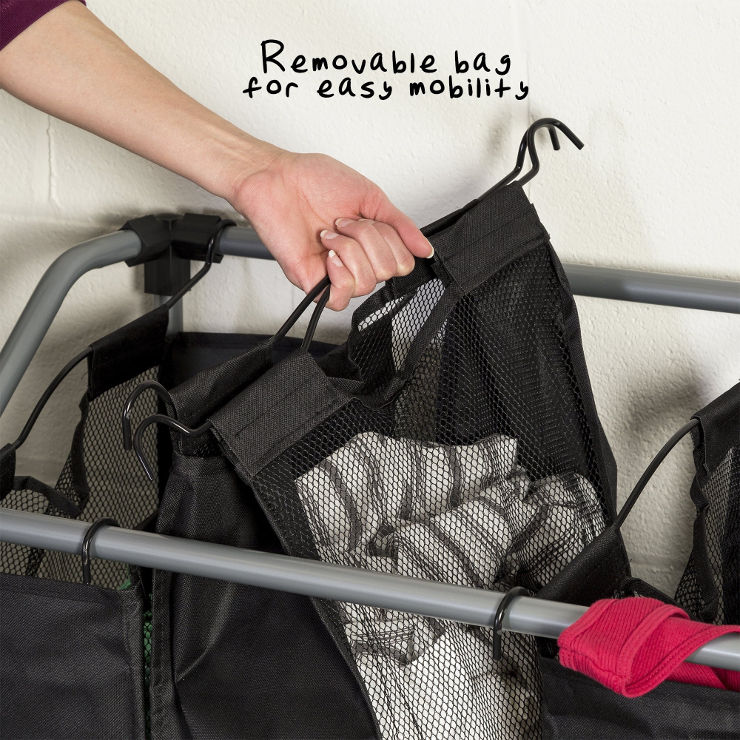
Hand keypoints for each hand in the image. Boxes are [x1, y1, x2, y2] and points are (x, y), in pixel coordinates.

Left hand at [229, 149, 433, 309]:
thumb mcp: (371, 197)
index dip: (391, 241)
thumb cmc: (314, 181)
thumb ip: (401, 225)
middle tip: (345, 223)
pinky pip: (339, 300)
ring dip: (350, 251)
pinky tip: (329, 256)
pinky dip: (339, 276)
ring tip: (329, 234)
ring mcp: (335, 273)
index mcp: (371, 242)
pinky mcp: (313, 283)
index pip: (402, 262)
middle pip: (388, 272)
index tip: (367, 219)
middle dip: (370, 240)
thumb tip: (425, 249)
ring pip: (367, 284)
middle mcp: (356, 260)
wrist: (276, 179)